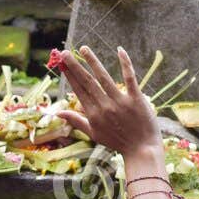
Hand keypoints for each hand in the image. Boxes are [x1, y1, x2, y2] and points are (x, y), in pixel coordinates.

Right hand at [56, 46, 160, 166]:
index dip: (69, 76)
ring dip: (92, 61)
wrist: (141, 150)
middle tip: (65, 52)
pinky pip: (129, 77)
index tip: (62, 64)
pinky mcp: (136, 99)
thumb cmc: (117, 142)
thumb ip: (76, 121)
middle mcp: (105, 107)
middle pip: (87, 82)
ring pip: (104, 77)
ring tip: (84, 49)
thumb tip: (57, 113)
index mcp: (93, 114)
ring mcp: (120, 102)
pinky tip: (119, 50)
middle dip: (75, 66)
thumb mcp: (93, 134)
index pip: (79, 90)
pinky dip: (125, 63)